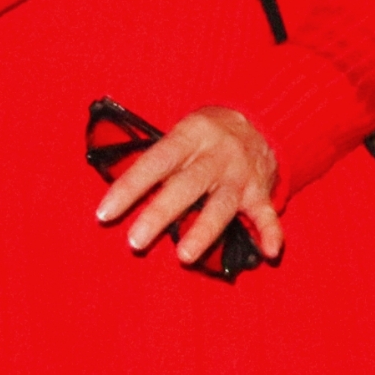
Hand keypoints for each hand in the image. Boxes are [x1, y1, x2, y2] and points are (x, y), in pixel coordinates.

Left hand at [96, 105, 284, 266]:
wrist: (262, 119)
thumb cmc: (207, 133)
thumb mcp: (181, 131)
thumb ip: (158, 160)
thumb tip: (119, 194)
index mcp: (191, 135)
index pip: (155, 161)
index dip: (130, 187)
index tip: (105, 213)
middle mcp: (217, 154)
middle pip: (186, 186)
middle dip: (160, 214)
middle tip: (135, 241)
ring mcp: (240, 174)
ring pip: (221, 204)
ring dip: (204, 230)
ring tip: (184, 256)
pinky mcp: (260, 190)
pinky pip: (266, 213)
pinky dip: (270, 232)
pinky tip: (269, 252)